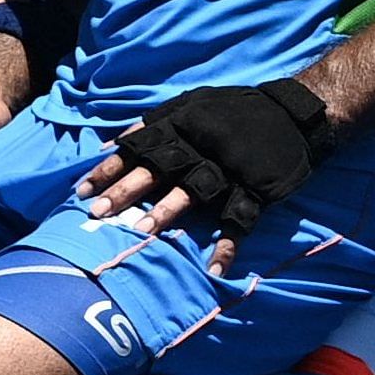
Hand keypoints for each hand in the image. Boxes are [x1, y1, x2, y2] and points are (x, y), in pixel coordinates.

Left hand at [72, 80, 332, 276]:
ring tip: (142, 234)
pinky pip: (241, 218)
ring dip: (167, 211)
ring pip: (195, 190)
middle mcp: (200, 146)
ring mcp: (230, 167)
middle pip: (157, 169)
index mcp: (180, 126)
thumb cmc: (232, 111)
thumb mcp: (190, 106)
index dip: (108, 170)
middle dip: (126, 191)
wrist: (293, 113)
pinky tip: (215, 268)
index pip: (136, 147)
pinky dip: (229, 245)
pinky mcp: (258, 188)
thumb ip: (156, 125)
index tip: (81, 191)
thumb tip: (115, 144)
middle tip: (97, 214)